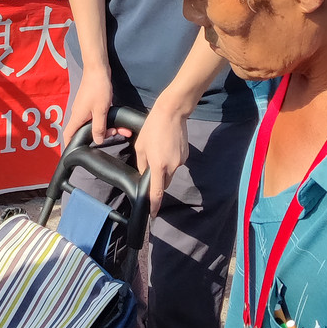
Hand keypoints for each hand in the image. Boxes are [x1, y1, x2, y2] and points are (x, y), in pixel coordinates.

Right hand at [63, 65, 114, 146]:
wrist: (98, 69)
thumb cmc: (98, 88)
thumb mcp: (101, 110)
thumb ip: (99, 127)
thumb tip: (97, 141)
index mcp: (77, 117)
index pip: (69, 135)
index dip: (70, 146)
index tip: (76, 154)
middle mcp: (79, 114)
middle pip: (85, 132)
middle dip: (100, 136)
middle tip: (115, 134)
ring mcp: (85, 109)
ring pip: (94, 124)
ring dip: (107, 128)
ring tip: (122, 129)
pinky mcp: (91, 104)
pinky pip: (97, 117)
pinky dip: (107, 120)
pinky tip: (118, 121)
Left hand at [135, 100, 189, 215]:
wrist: (172, 113)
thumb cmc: (152, 128)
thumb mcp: (140, 146)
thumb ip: (142, 164)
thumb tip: (144, 173)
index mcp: (158, 166)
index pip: (157, 192)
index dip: (154, 205)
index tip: (153, 214)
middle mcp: (172, 166)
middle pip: (164, 183)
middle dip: (158, 181)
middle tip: (150, 168)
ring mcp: (180, 161)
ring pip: (170, 173)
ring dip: (164, 168)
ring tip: (158, 151)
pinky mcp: (186, 155)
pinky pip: (176, 164)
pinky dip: (170, 160)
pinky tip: (166, 147)